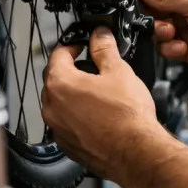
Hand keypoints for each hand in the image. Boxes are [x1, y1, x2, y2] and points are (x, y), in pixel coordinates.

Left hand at [41, 26, 164, 184]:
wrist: (135, 152)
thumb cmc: (127, 115)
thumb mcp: (119, 71)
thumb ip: (104, 49)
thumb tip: (99, 35)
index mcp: (60, 84)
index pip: (58, 54)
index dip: (72, 45)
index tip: (83, 44)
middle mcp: (52, 108)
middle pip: (55, 79)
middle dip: (72, 69)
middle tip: (93, 66)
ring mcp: (57, 129)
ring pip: (60, 103)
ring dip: (73, 94)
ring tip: (99, 92)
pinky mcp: (67, 145)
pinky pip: (67, 123)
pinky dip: (77, 116)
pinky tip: (99, 115)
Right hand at [136, 0, 187, 79]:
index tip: (136, 3)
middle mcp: (186, 7)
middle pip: (153, 11)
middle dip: (153, 18)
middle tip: (162, 22)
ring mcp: (187, 28)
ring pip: (158, 32)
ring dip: (162, 35)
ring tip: (174, 34)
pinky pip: (167, 49)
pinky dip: (171, 49)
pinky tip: (182, 48)